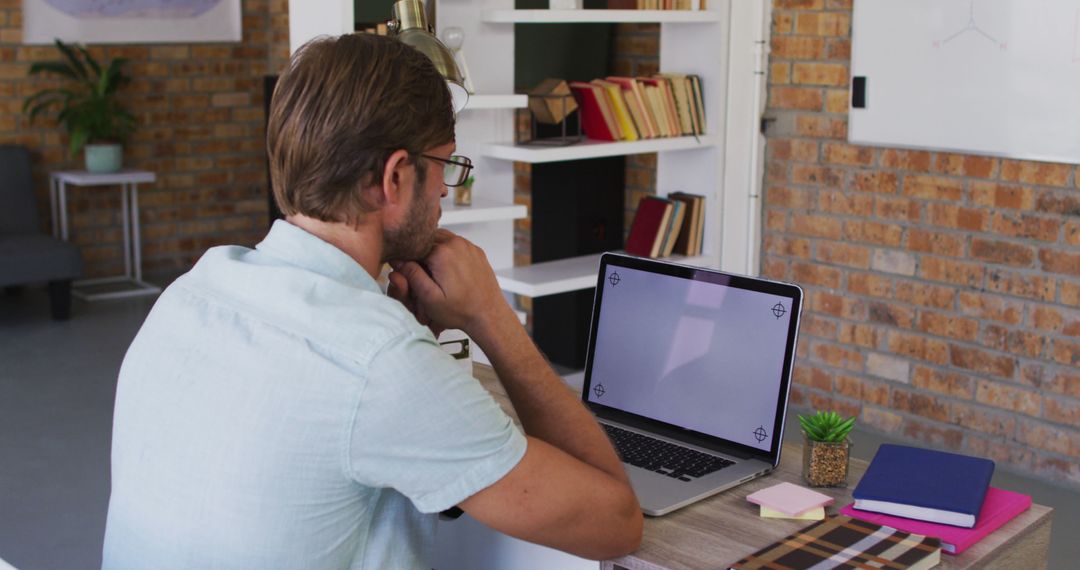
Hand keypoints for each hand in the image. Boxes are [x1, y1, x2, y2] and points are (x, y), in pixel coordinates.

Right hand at [387, 229, 513, 337]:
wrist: (488, 314)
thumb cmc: (462, 310)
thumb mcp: (429, 298)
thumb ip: (412, 276)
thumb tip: (398, 261)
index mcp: (442, 253)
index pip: (413, 246)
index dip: (408, 259)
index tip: (409, 272)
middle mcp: (456, 244)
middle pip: (426, 240)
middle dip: (421, 254)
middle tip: (424, 275)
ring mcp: (468, 246)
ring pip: (441, 239)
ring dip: (434, 252)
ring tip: (435, 273)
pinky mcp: (476, 251)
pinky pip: (455, 244)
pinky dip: (448, 253)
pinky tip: (449, 272)